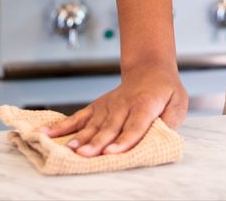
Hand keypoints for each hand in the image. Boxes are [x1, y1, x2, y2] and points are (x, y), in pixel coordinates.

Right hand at [40, 63, 187, 156]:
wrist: (150, 70)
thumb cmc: (165, 91)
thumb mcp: (179, 102)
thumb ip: (171, 119)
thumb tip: (161, 133)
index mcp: (144, 105)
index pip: (134, 125)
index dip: (124, 140)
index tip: (112, 152)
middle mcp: (123, 106)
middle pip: (109, 127)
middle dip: (96, 142)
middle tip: (84, 155)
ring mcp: (107, 106)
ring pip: (92, 124)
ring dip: (79, 137)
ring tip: (68, 148)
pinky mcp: (96, 107)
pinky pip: (78, 117)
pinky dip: (62, 126)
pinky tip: (47, 133)